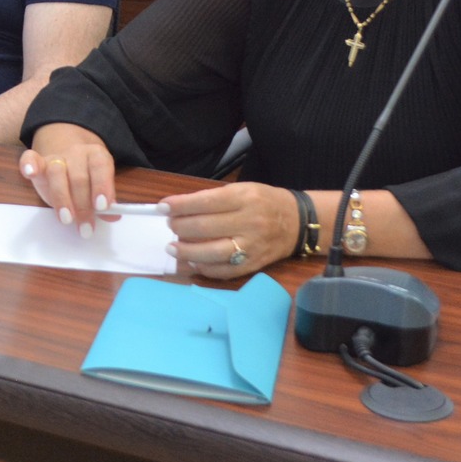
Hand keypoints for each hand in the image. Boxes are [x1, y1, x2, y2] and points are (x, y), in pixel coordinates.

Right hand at [17, 123, 115, 235]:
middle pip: (79, 177)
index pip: (100, 167)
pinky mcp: (38, 162)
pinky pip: (31, 158)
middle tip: (86, 228)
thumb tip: (113, 215)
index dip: (102, 186)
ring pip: (57, 172)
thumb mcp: (98, 187)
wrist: (67, 154)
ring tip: (66, 219)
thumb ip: (105, 199)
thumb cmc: (86, 178)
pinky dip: (29, 165)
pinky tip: (30, 174)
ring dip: (61, 198)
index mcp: (96, 155)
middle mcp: (77, 153)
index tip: (103, 207)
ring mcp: (56, 157)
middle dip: (83, 205)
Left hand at [159, 183, 300, 279]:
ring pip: (212, 253)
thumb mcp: (242, 190)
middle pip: (205, 228)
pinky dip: (205, 268)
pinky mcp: (254, 264)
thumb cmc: (264, 202)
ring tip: (173, 247)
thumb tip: (180, 208)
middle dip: (181, 227)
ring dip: (187, 251)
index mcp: (244, 198)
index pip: (205, 202)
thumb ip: (214, 199)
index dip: (180, 206)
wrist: (298, 222)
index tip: (162, 208)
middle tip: (170, 226)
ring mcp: (252, 246)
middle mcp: (249, 222)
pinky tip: (193, 262)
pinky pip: (224, 271)